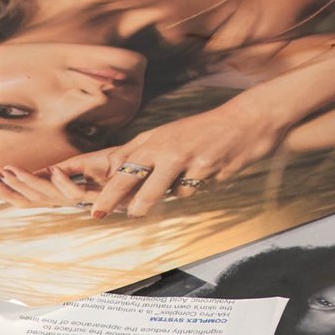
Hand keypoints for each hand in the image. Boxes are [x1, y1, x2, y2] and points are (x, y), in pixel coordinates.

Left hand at [70, 91, 307, 218]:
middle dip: (112, 198)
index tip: (88, 204)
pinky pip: (191, 191)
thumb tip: (122, 174)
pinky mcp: (207, 170)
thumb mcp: (170, 136)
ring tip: (142, 207)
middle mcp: (166, 149)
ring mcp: (186, 160)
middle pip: (132, 178)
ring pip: (161, 191)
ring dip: (152, 200)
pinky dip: (193, 190)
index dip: (103, 187)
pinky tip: (205, 175)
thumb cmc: (204, 130)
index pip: (122, 166)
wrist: (246, 120)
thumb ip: (147, 155)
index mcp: (155, 141)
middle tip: (97, 214)